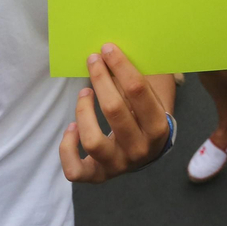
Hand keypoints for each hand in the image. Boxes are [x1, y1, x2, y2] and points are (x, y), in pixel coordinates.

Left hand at [60, 43, 170, 183]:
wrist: (148, 151)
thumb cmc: (146, 115)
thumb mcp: (152, 98)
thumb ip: (138, 78)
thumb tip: (112, 49)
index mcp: (158, 128)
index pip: (138, 90)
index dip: (120, 65)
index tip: (107, 49)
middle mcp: (139, 150)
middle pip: (114, 110)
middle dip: (100, 79)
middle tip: (93, 60)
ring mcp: (118, 166)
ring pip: (92, 140)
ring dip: (83, 110)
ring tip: (84, 93)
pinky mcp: (98, 176)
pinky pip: (74, 169)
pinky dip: (67, 147)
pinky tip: (71, 128)